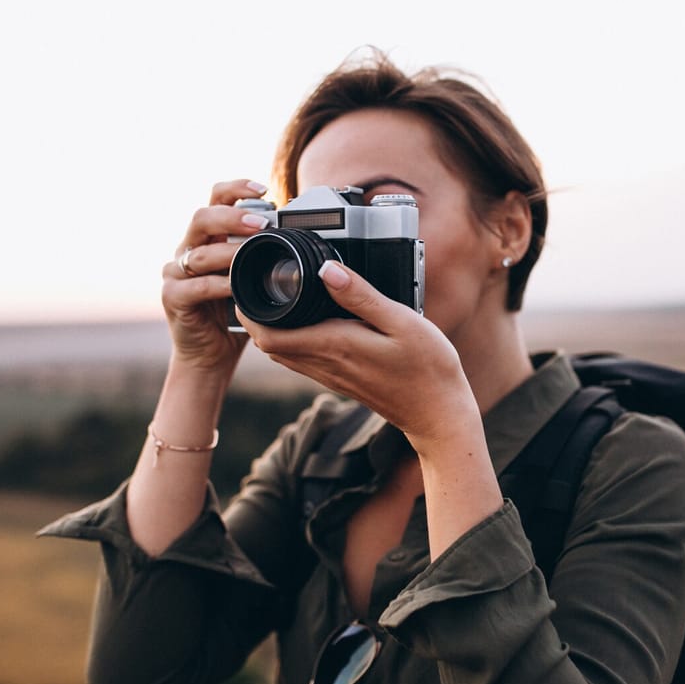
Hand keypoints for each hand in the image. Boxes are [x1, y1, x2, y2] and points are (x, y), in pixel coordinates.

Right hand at [161, 180, 272, 370]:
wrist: (210, 353)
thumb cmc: (234, 313)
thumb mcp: (253, 278)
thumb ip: (264, 255)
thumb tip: (301, 235)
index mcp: (208, 238)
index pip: (216, 199)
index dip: (236, 188)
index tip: (264, 189)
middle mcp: (188, 249)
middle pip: (202, 218)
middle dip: (233, 217)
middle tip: (261, 223)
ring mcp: (176, 273)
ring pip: (199, 253)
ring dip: (229, 252)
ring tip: (252, 254)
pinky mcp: (172, 297)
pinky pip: (195, 286)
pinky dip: (218, 285)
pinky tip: (236, 286)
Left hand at [238, 261, 480, 451]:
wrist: (438, 414)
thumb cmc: (427, 368)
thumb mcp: (401, 321)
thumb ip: (361, 295)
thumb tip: (326, 269)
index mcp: (334, 345)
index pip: (269, 335)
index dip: (248, 311)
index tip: (246, 283)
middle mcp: (326, 364)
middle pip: (268, 344)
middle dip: (253, 316)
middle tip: (254, 283)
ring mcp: (332, 376)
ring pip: (283, 354)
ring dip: (269, 329)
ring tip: (272, 297)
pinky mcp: (341, 380)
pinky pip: (302, 360)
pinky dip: (290, 340)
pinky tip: (304, 322)